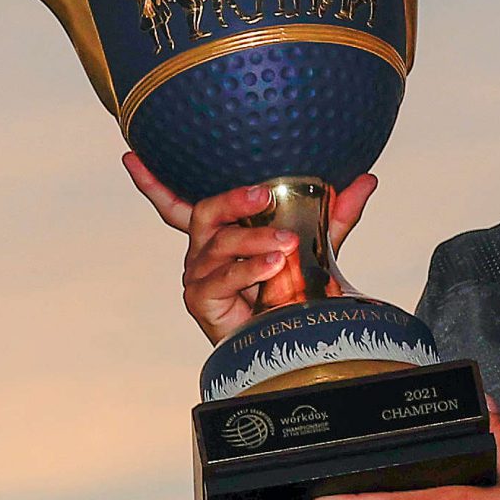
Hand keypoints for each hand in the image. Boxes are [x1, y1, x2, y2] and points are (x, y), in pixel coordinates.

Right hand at [122, 152, 377, 343]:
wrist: (288, 344)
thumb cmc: (291, 293)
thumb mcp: (315, 247)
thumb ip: (335, 216)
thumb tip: (367, 180)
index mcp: (218, 235)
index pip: (177, 203)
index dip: (153, 182)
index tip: (131, 155)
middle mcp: (201, 252)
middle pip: (204, 212)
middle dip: (233, 200)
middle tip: (264, 193)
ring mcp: (197, 276)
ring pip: (219, 244)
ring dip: (254, 240)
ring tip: (287, 244)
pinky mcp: (201, 300)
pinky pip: (223, 277)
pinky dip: (250, 269)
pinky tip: (274, 264)